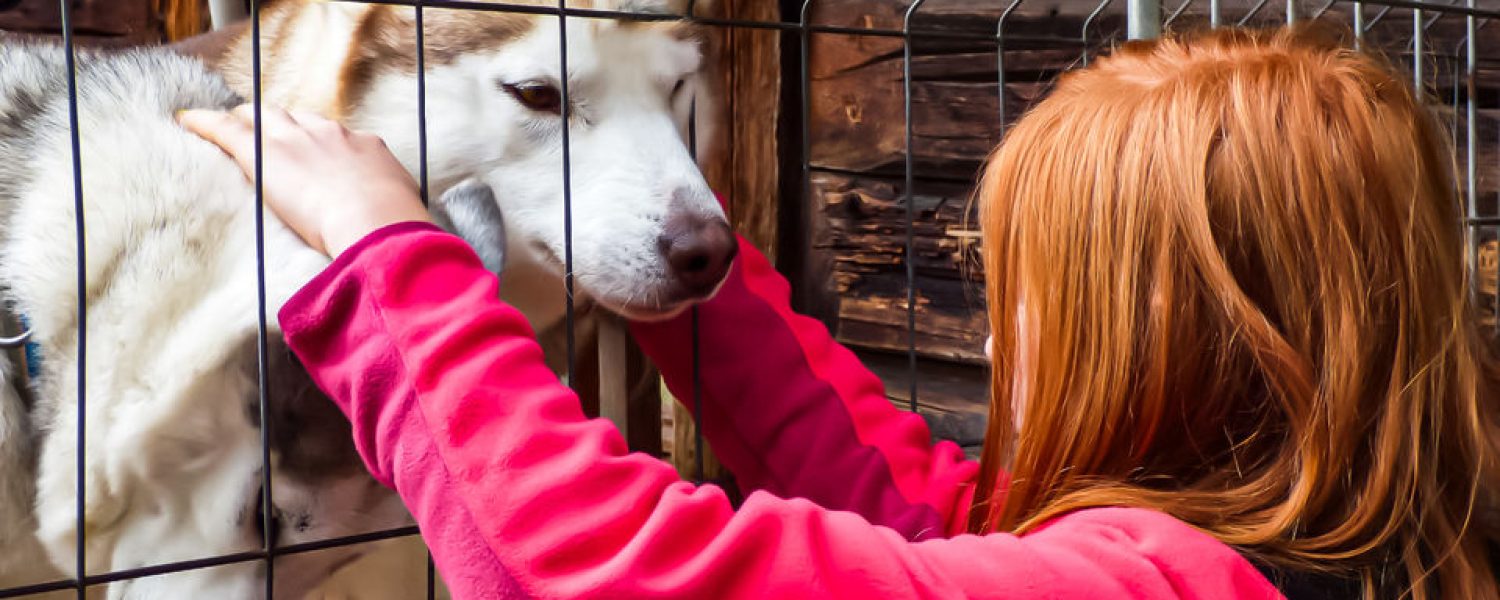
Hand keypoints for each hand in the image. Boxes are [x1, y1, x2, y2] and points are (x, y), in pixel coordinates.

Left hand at [178, 104, 431, 257]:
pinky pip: (227, 129)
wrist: (380, 224)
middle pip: (294, 118)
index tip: (308, 151)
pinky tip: (188, 121)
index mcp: (364, 146)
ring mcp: (297, 139)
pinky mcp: (265, 153)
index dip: (316, 141)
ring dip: (245, 122)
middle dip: (277, 123)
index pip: (332, 135)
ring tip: (227, 127)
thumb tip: (398, 231)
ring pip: (262, 116)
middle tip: (262, 134)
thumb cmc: (397, 229)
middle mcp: (330, 134)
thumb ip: (390, 210)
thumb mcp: (402, 211)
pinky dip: (205, 124)